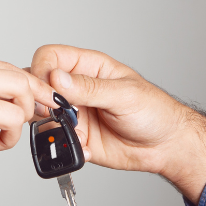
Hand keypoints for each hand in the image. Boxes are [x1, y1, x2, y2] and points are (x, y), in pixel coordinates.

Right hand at [30, 45, 205, 202]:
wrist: (167, 146)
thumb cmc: (155, 111)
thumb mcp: (124, 94)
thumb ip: (89, 88)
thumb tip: (57, 79)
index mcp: (89, 67)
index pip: (50, 57)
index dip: (42, 70)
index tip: (49, 88)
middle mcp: (77, 90)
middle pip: (39, 86)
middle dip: (40, 101)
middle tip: (55, 113)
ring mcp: (75, 115)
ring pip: (42, 117)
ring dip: (50, 127)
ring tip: (72, 133)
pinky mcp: (78, 139)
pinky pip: (58, 143)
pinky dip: (65, 148)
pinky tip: (85, 148)